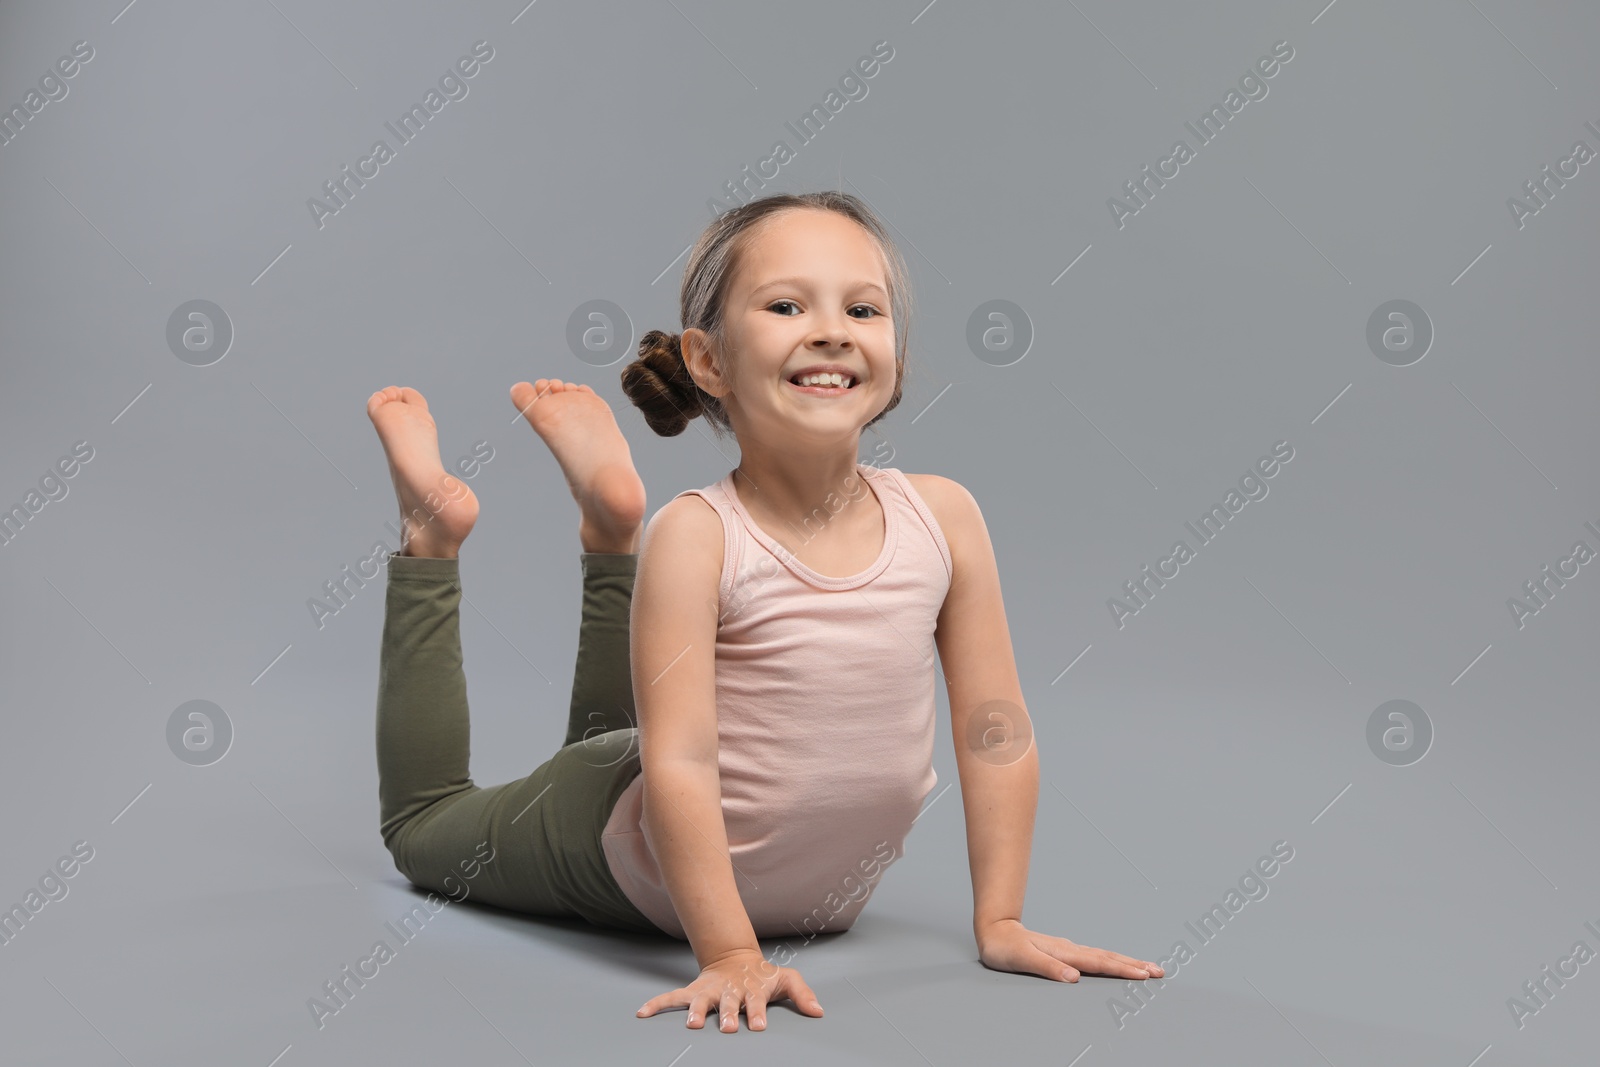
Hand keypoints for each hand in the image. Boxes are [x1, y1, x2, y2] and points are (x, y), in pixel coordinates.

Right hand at [635, 948, 823, 1031]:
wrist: (736, 959)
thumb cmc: (763, 976)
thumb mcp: (786, 979)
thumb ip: (802, 993)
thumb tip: (819, 1012)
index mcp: (751, 991)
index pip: (755, 1003)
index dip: (757, 1014)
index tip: (758, 1026)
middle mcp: (729, 992)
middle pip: (727, 1004)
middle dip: (726, 1015)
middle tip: (725, 1027)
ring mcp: (710, 992)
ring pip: (700, 1002)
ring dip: (695, 1012)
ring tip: (690, 1024)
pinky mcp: (694, 992)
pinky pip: (671, 997)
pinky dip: (657, 1004)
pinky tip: (642, 1013)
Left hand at [976, 918, 1164, 981]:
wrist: (994, 930)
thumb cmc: (1005, 948)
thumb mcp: (1022, 959)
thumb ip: (1047, 968)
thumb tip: (1074, 978)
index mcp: (1064, 952)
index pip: (1098, 963)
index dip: (1122, 969)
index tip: (1144, 975)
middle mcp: (1070, 949)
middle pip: (1108, 957)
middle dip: (1134, 965)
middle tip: (1158, 971)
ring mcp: (1068, 949)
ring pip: (1103, 955)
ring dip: (1126, 961)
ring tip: (1146, 967)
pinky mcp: (1064, 951)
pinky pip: (1094, 956)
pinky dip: (1111, 959)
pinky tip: (1116, 962)